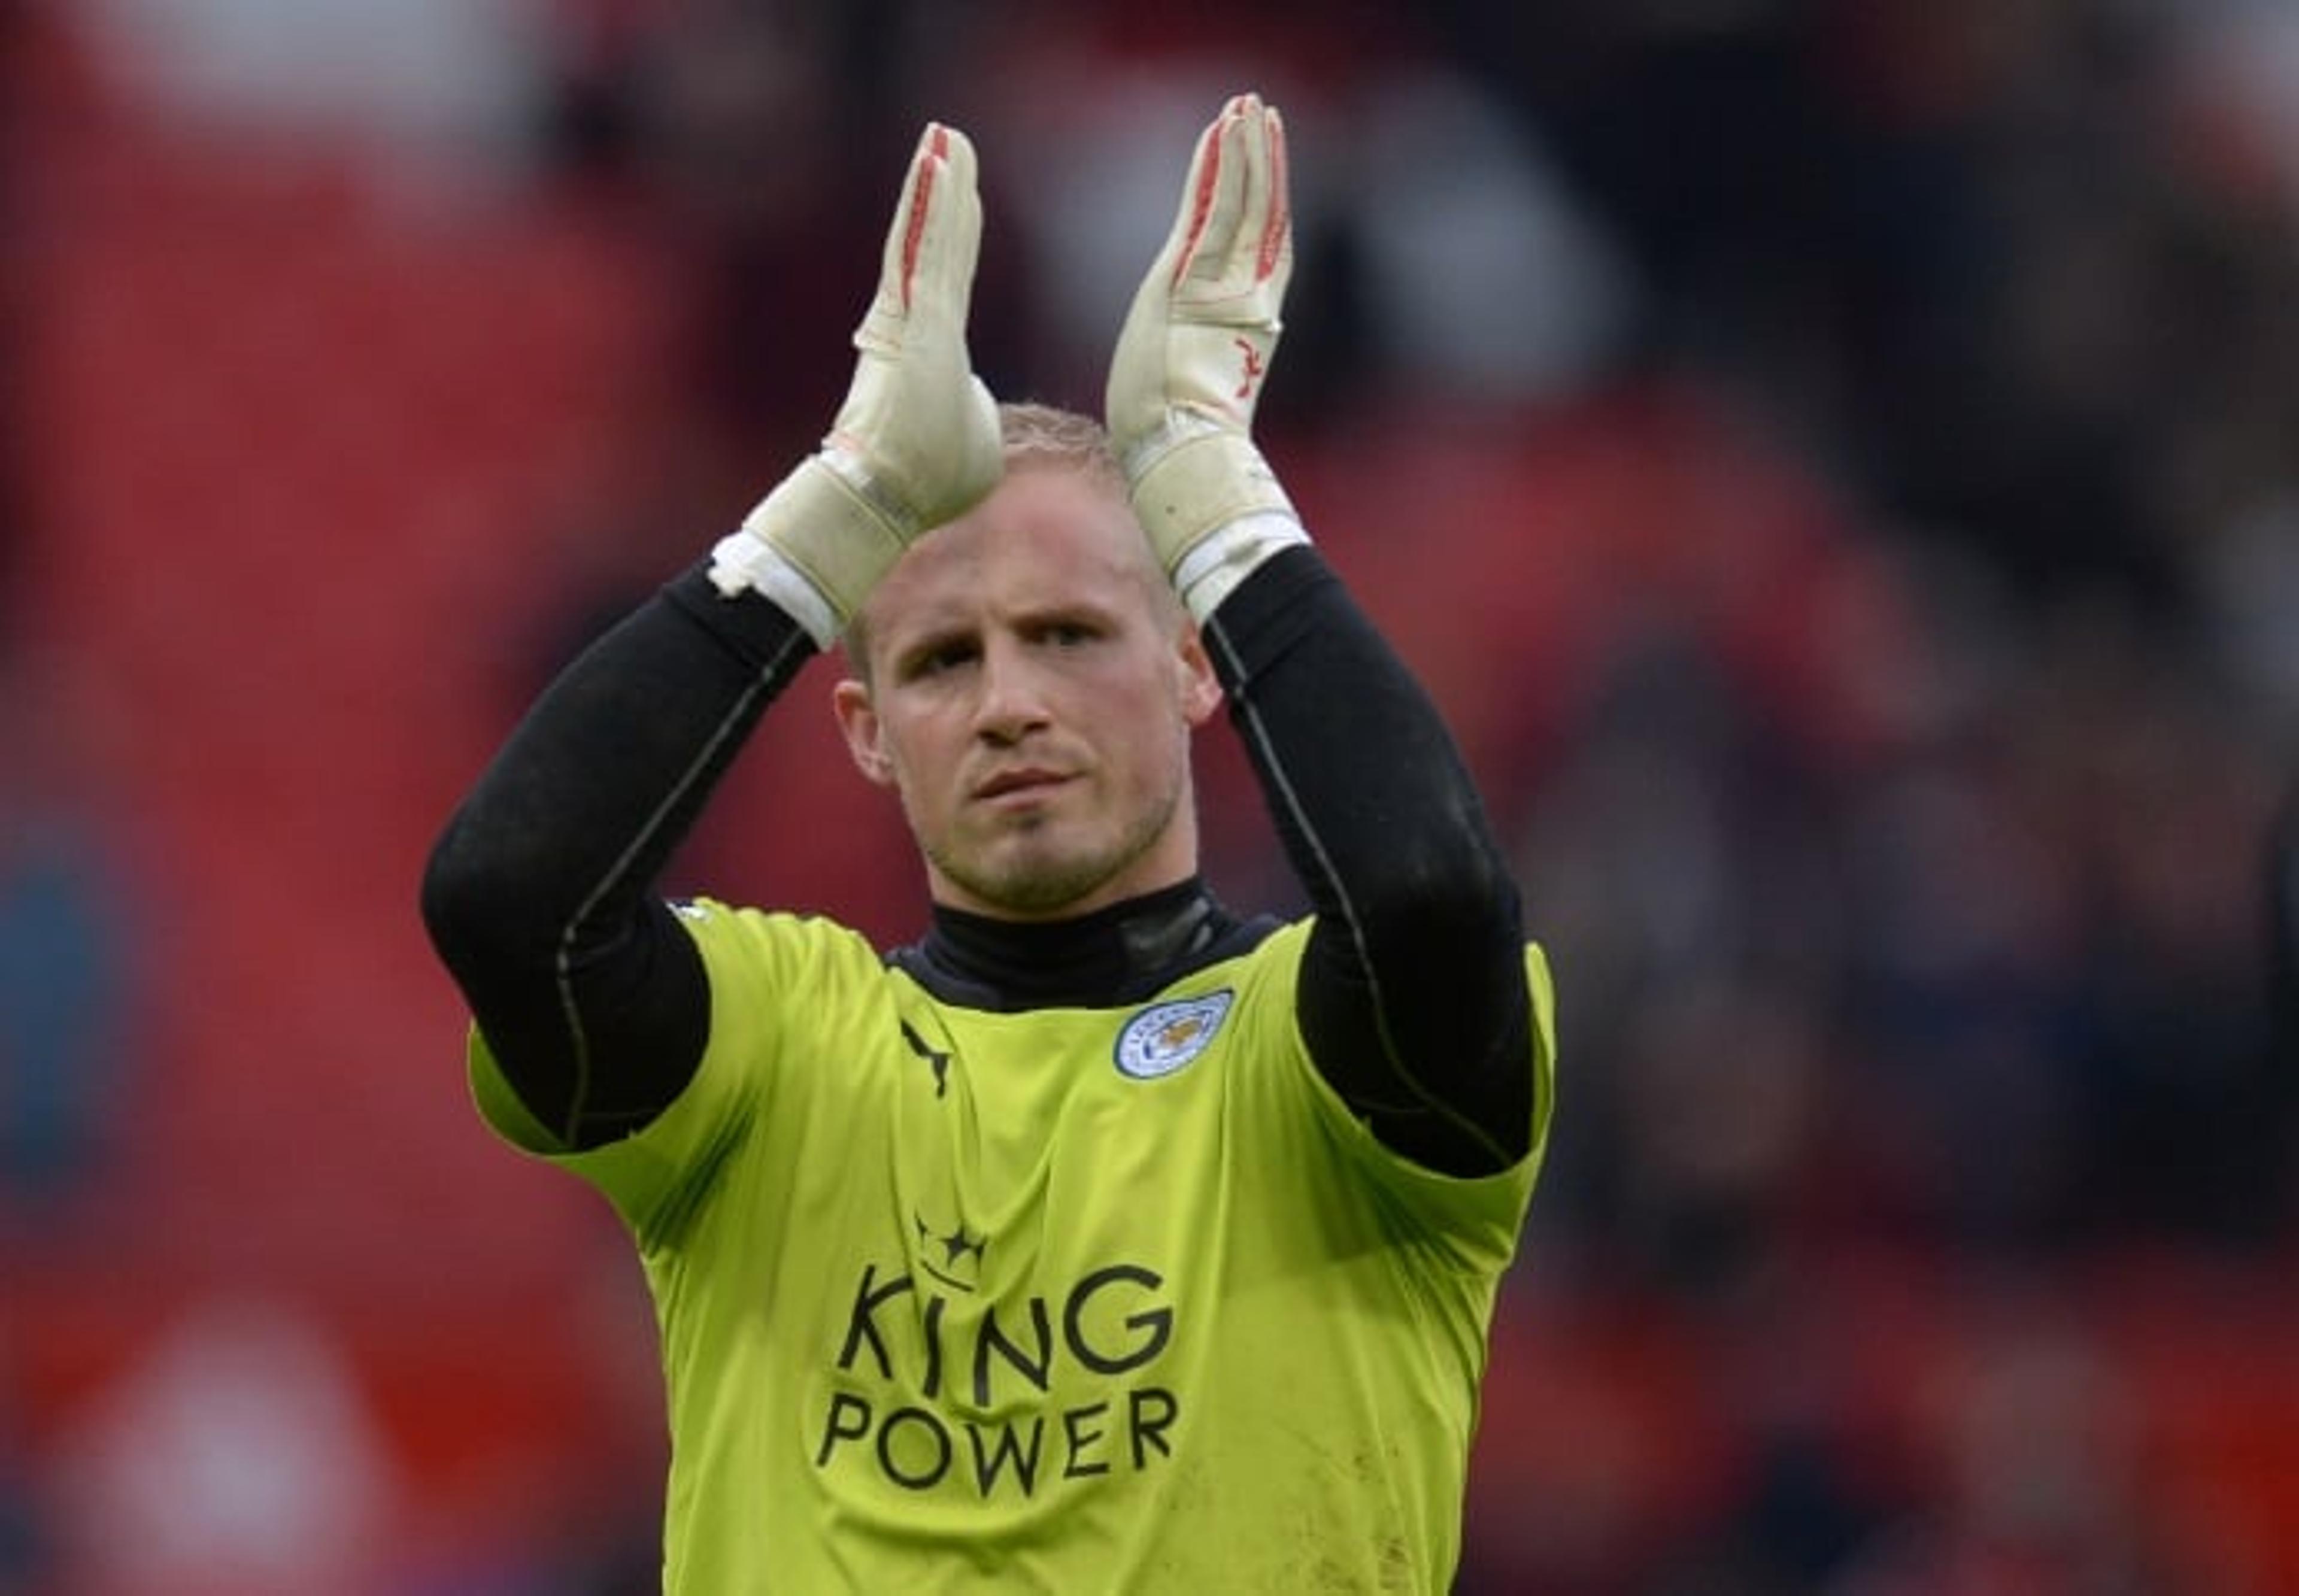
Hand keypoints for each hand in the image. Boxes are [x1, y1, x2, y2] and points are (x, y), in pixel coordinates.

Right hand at [712, 123, 1002, 640]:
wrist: (886, 495)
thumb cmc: (927, 484)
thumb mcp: (974, 449)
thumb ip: (979, 421)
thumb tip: (980, 416)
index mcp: (937, 350)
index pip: (953, 278)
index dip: (958, 234)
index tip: (964, 193)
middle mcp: (918, 324)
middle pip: (938, 244)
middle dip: (947, 191)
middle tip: (950, 139)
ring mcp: (910, 317)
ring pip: (928, 237)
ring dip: (938, 185)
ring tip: (944, 135)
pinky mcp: (907, 314)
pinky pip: (919, 248)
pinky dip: (929, 207)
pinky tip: (936, 163)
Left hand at [1107, 94, 1304, 606]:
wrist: (1183, 458)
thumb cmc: (1179, 450)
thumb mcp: (1186, 397)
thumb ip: (1195, 376)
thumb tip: (1191, 398)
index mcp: (1242, 323)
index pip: (1257, 251)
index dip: (1264, 205)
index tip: (1263, 165)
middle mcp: (1241, 299)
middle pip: (1258, 217)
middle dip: (1261, 163)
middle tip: (1261, 113)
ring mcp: (1220, 285)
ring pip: (1241, 203)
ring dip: (1245, 152)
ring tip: (1249, 107)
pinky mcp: (1191, 277)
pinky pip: (1212, 208)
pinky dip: (1221, 168)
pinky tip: (1225, 132)